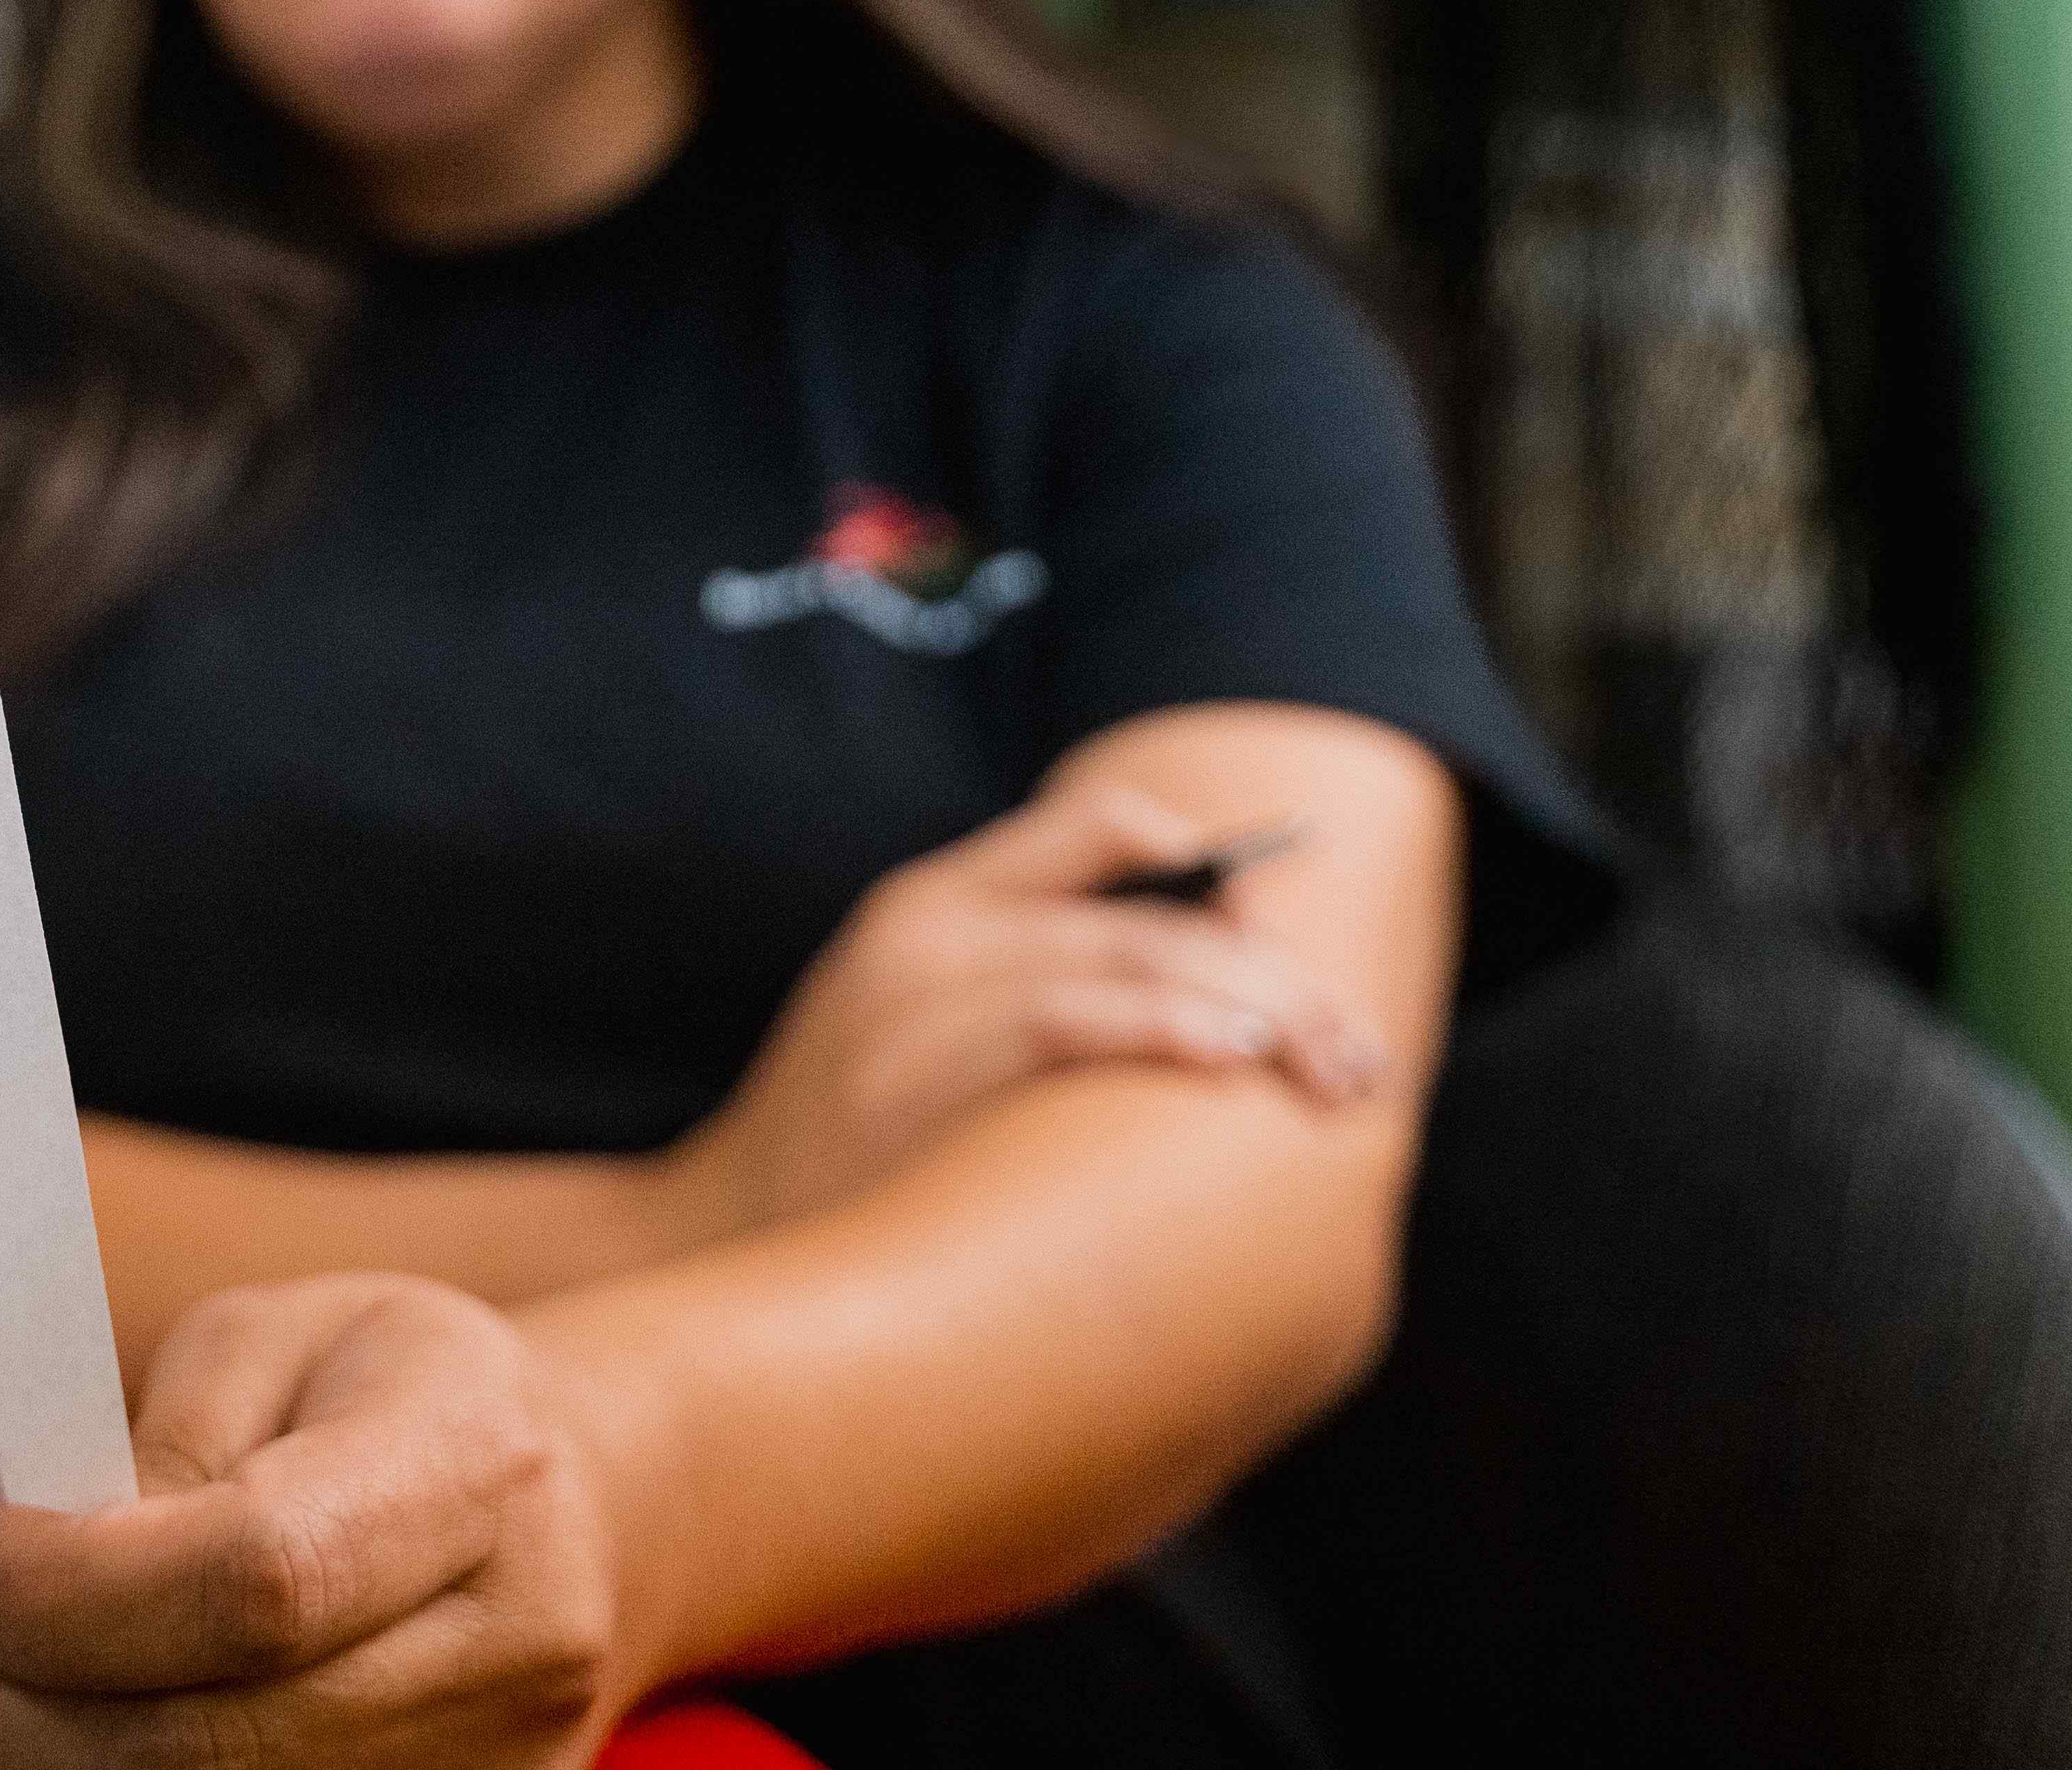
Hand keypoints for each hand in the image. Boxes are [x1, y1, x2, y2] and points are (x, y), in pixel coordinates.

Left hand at [0, 1274, 632, 1768]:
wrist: (569, 1503)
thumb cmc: (393, 1394)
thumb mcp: (280, 1338)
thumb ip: (158, 1442)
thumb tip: (22, 1577)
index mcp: (473, 1469)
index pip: (255, 1577)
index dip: (64, 1596)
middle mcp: (512, 1646)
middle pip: (216, 1744)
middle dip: (5, 1714)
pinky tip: (41, 1742)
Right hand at [657, 781, 1392, 1244]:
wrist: (716, 1242)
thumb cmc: (847, 1142)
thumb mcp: (914, 1014)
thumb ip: (1036, 965)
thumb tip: (1215, 945)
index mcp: (930, 900)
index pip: (1096, 829)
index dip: (1220, 867)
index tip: (1302, 943)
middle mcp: (926, 928)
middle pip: (1143, 914)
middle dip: (1273, 975)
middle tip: (1355, 1053)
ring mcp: (915, 994)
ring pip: (1121, 956)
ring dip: (1248, 1004)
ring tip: (1327, 1064)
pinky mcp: (913, 1071)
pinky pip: (1065, 1019)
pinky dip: (1162, 1027)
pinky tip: (1232, 1056)